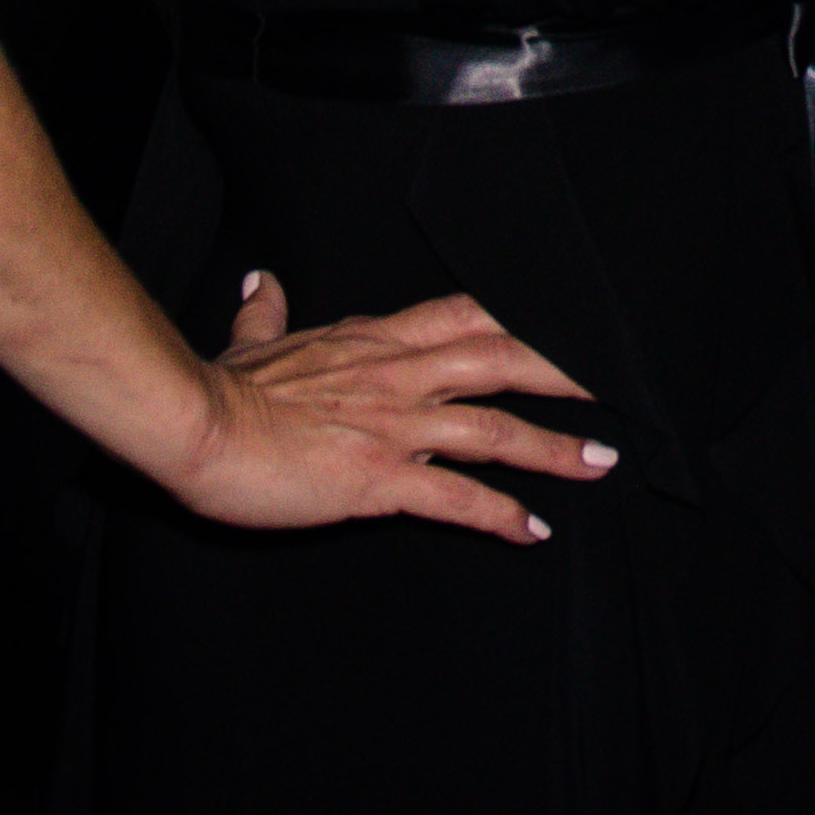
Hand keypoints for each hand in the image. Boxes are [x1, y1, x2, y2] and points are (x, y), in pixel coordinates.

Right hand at [162, 273, 610, 542]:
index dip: (527, 320)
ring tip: (601, 462)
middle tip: (622, 386)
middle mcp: (398, 376)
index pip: (468, 315)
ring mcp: (393, 425)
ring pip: (494, 429)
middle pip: (503, 359)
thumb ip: (268, 315)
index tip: (571, 326)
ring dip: (554, 448)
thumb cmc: (221, 388)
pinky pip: (455, 497)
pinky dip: (500, 515)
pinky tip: (532, 530)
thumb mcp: (252, 341)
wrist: (193, 424)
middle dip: (568, 372)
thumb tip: (264, 283)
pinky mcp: (377, 477)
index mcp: (375, 341)